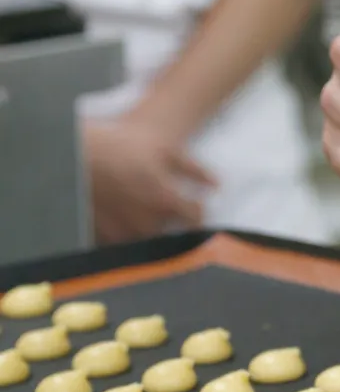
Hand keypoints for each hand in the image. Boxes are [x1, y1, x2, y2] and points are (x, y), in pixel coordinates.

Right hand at [83, 114, 216, 244]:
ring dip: (153, 233)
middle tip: (167, 209)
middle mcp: (146, 222)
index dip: (198, 212)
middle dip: (176, 224)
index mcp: (165, 199)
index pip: (196, 218)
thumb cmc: (119, 145)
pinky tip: (123, 219)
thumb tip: (217, 185)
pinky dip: (127, 237)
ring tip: (143, 211)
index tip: (194, 207)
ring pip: (149, 243)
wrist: (71, 152)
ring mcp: (121, 234)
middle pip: (174, 235)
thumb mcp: (163, 148)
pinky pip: (122, 246)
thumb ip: (194, 169)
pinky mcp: (100, 238)